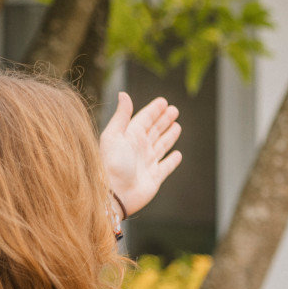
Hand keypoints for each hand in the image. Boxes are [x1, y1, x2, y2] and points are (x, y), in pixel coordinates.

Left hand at [100, 92, 182, 216]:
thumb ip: (122, 115)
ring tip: (177, 126)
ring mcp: (147, 163)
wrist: (114, 194)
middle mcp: (139, 148)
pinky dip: (172, 160)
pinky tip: (177, 154)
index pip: (145, 119)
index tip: (163, 102)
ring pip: (162, 145)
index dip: (154, 110)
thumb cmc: (111, 164)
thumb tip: (124, 94)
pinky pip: (166, 166)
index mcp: (130, 136)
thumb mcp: (114, 135)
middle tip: (174, 110)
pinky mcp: (154, 178)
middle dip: (164, 120)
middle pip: (155, 130)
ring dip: (170, 136)